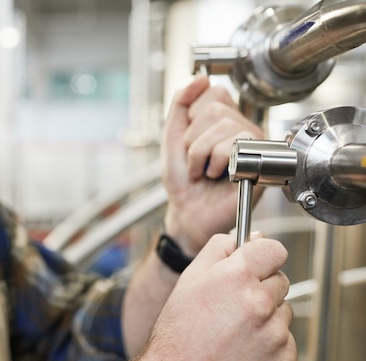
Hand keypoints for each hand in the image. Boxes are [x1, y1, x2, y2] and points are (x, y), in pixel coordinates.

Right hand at [79, 234, 295, 360]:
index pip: (274, 249)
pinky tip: (242, 349)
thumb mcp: (189, 280)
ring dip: (266, 316)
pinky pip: (285, 339)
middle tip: (232, 305)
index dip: (263, 254)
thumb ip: (218, 249)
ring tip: (233, 331)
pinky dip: (269, 342)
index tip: (256, 263)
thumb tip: (248, 237)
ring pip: (283, 310)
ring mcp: (274, 332)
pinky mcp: (283, 358)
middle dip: (261, 287)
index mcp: (236, 276)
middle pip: (280, 280)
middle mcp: (259, 301)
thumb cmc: (178, 334)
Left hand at [161, 76, 264, 253]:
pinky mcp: (259, 161)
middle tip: (196, 160)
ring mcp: (253, 144)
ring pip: (223, 125)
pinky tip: (218, 176)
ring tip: (204, 170)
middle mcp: (241, 128)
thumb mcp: (172, 136)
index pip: (212, 92)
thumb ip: (181, 103)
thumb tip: (201, 77)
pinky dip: (214, 162)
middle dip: (193, 139)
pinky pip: (234, 144)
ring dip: (201, 153)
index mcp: (223, 118)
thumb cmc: (183, 180)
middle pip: (216, 109)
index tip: (189, 143)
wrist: (188, 212)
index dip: (192, 119)